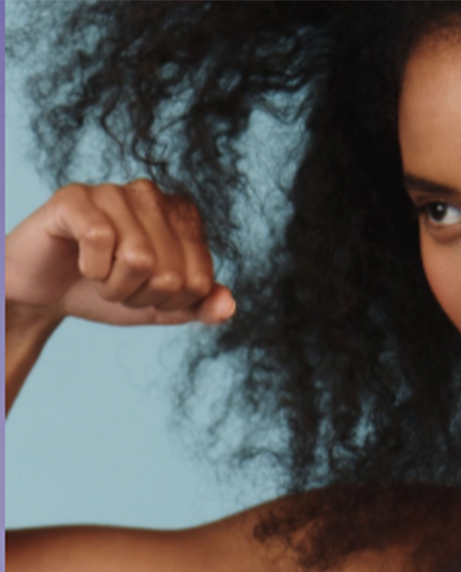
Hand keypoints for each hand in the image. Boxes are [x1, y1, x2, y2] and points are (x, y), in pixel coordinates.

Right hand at [4, 180, 234, 326]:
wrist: (48, 293)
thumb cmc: (109, 290)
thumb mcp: (163, 307)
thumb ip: (201, 307)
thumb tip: (228, 305)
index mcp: (183, 217)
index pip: (201, 279)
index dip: (172, 302)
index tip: (148, 293)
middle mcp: (153, 195)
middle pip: (171, 273)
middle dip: (142, 296)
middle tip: (118, 285)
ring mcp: (113, 191)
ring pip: (138, 259)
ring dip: (115, 286)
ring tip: (99, 274)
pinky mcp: (74, 196)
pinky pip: (100, 240)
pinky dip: (91, 268)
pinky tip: (80, 260)